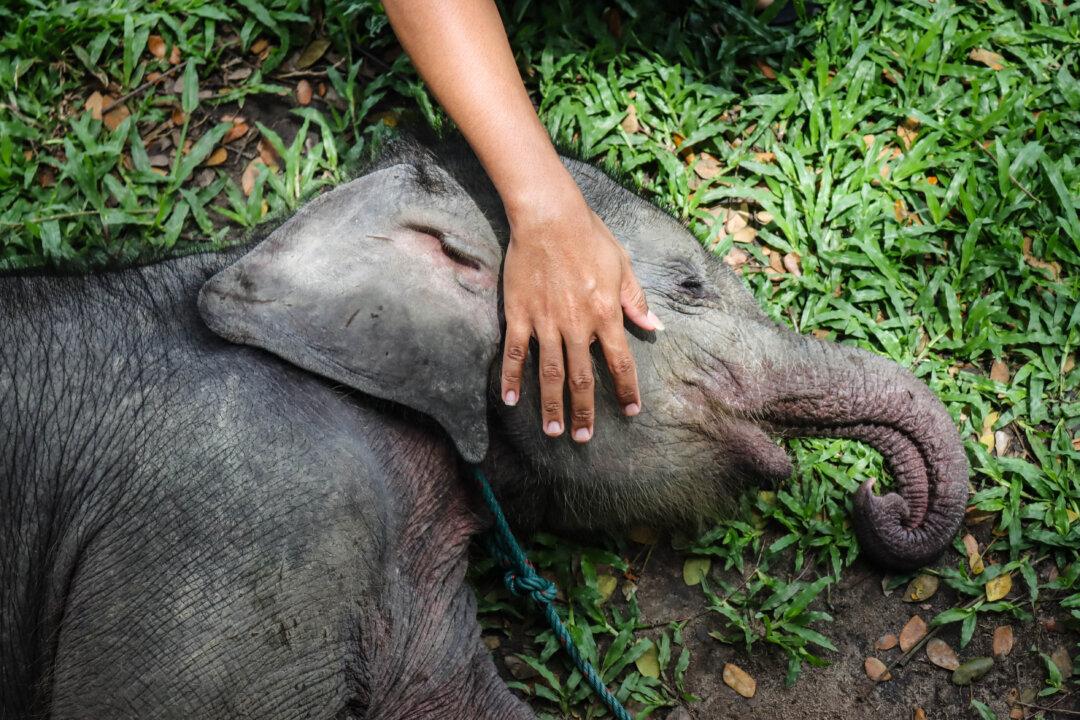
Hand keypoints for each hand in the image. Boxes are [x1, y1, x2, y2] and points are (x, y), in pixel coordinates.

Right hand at [500, 184, 662, 442]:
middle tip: (584, 437)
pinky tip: (511, 400)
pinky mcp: (519, 314)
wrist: (548, 217)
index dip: (626, 389)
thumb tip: (654, 326)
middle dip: (585, 410)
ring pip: (549, 373)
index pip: (619, 361)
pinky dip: (511, 378)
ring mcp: (545, 322)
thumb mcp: (622, 265)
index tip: (631, 411)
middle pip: (581, 378)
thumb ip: (636, 300)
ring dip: (551, 405)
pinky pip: (514, 353)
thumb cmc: (589, 236)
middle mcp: (576, 324)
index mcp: (605, 313)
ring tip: (553, 431)